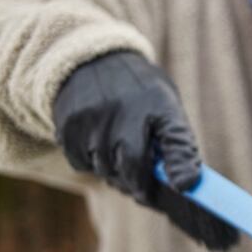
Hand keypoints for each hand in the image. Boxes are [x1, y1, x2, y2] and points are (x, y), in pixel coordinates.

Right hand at [53, 51, 238, 250]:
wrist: (93, 60)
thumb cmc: (140, 96)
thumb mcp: (165, 106)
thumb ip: (175, 143)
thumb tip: (183, 184)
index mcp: (161, 104)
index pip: (176, 138)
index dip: (182, 164)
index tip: (183, 187)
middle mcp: (126, 109)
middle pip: (132, 166)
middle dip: (139, 186)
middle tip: (143, 192)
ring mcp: (94, 117)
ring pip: (105, 169)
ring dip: (114, 174)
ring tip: (119, 156)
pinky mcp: (68, 125)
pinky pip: (81, 163)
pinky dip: (90, 163)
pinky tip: (96, 145)